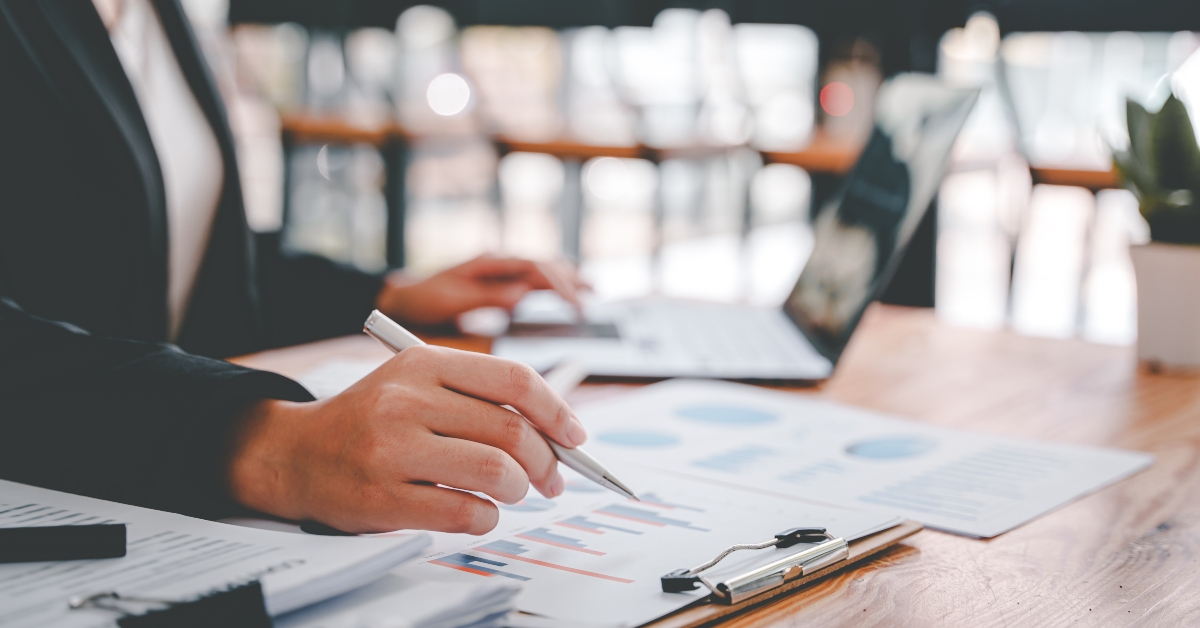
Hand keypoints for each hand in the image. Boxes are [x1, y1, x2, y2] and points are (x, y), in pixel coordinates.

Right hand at [225, 346, 587, 534]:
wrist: (295, 454)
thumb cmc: (371, 421)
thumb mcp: (416, 385)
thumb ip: (478, 398)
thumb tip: (556, 431)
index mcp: (422, 363)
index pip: (513, 380)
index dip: (556, 410)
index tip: (575, 436)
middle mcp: (407, 400)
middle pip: (511, 430)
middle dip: (546, 461)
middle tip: (552, 479)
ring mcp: (392, 449)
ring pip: (496, 472)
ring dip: (518, 490)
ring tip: (511, 493)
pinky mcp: (383, 497)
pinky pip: (466, 512)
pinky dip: (488, 518)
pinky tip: (479, 512)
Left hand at [376, 255, 587, 326]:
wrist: (404, 297)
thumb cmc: (425, 299)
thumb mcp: (452, 300)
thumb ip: (488, 297)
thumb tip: (522, 296)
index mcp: (489, 263)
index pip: (533, 267)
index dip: (558, 284)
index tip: (574, 303)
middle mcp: (499, 262)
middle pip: (544, 265)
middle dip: (569, 282)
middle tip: (588, 305)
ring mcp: (501, 271)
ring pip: (543, 268)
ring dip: (568, 278)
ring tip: (592, 291)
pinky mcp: (501, 282)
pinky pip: (534, 279)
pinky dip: (555, 284)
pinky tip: (570, 291)